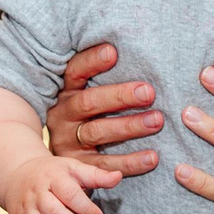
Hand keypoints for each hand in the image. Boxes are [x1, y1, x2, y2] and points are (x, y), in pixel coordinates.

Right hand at [6, 152, 121, 213]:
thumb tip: (118, 177)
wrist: (17, 175)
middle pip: (52, 213)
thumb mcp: (73, 168)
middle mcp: (36, 194)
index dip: (85, 207)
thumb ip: (95, 175)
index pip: (69, 194)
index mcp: (52, 178)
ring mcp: (26, 211)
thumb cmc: (53, 173)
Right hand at [44, 43, 161, 178]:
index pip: (75, 72)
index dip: (92, 61)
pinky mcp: (79, 165)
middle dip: (120, 96)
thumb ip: (103, 78)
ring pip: (97, 132)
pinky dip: (130, 161)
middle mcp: (62, 115)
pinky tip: (153, 157)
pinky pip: (106, 164)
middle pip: (88, 102)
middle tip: (148, 92)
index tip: (113, 52)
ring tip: (157, 121)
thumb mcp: (86, 95)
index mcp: (65, 92)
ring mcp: (68, 141)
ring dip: (129, 126)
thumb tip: (136, 47)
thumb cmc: (87, 116)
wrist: (57, 165)